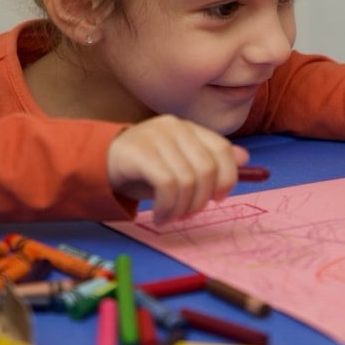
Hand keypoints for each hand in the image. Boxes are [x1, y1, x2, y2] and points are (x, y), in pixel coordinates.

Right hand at [106, 114, 248, 224]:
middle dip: (202, 200)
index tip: (218, 199)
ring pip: (188, 180)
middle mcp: (174, 127)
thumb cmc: (143, 168)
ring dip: (182, 208)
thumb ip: (209, 161)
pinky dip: (168, 208)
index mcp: (188, 128)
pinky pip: (167, 185)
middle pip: (207, 168)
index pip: (222, 149)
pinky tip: (161, 216)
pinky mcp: (140, 152)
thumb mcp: (178, 164)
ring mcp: (156, 137)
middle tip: (189, 214)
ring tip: (171, 217)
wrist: (99, 162)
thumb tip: (245, 158)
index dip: (227, 177)